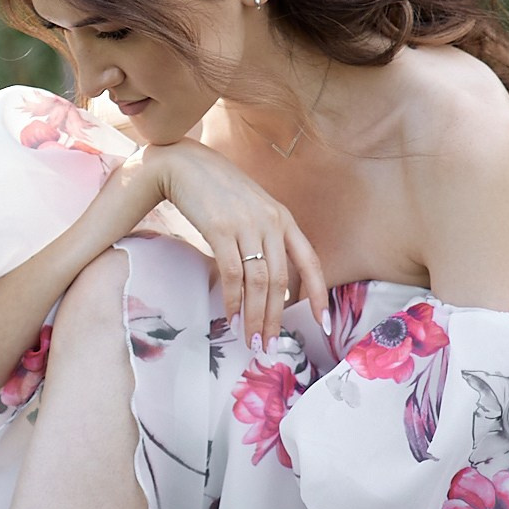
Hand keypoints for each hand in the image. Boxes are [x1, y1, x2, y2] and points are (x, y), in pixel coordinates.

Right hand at [148, 142, 329, 346]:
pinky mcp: (220, 229)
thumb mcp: (252, 210)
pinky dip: (233, 300)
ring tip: (251, 340)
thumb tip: (268, 283)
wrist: (185, 163)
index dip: (318, 295)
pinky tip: (231, 317)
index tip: (323, 324)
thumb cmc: (217, 190)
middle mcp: (270, 222)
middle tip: (270, 345)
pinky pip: (232, 274)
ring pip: (259, 282)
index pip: (309, 262)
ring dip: (255, 316)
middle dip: (276, 318)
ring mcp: (246, 225)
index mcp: (283, 218)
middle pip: (280, 281)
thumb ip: (264, 238)